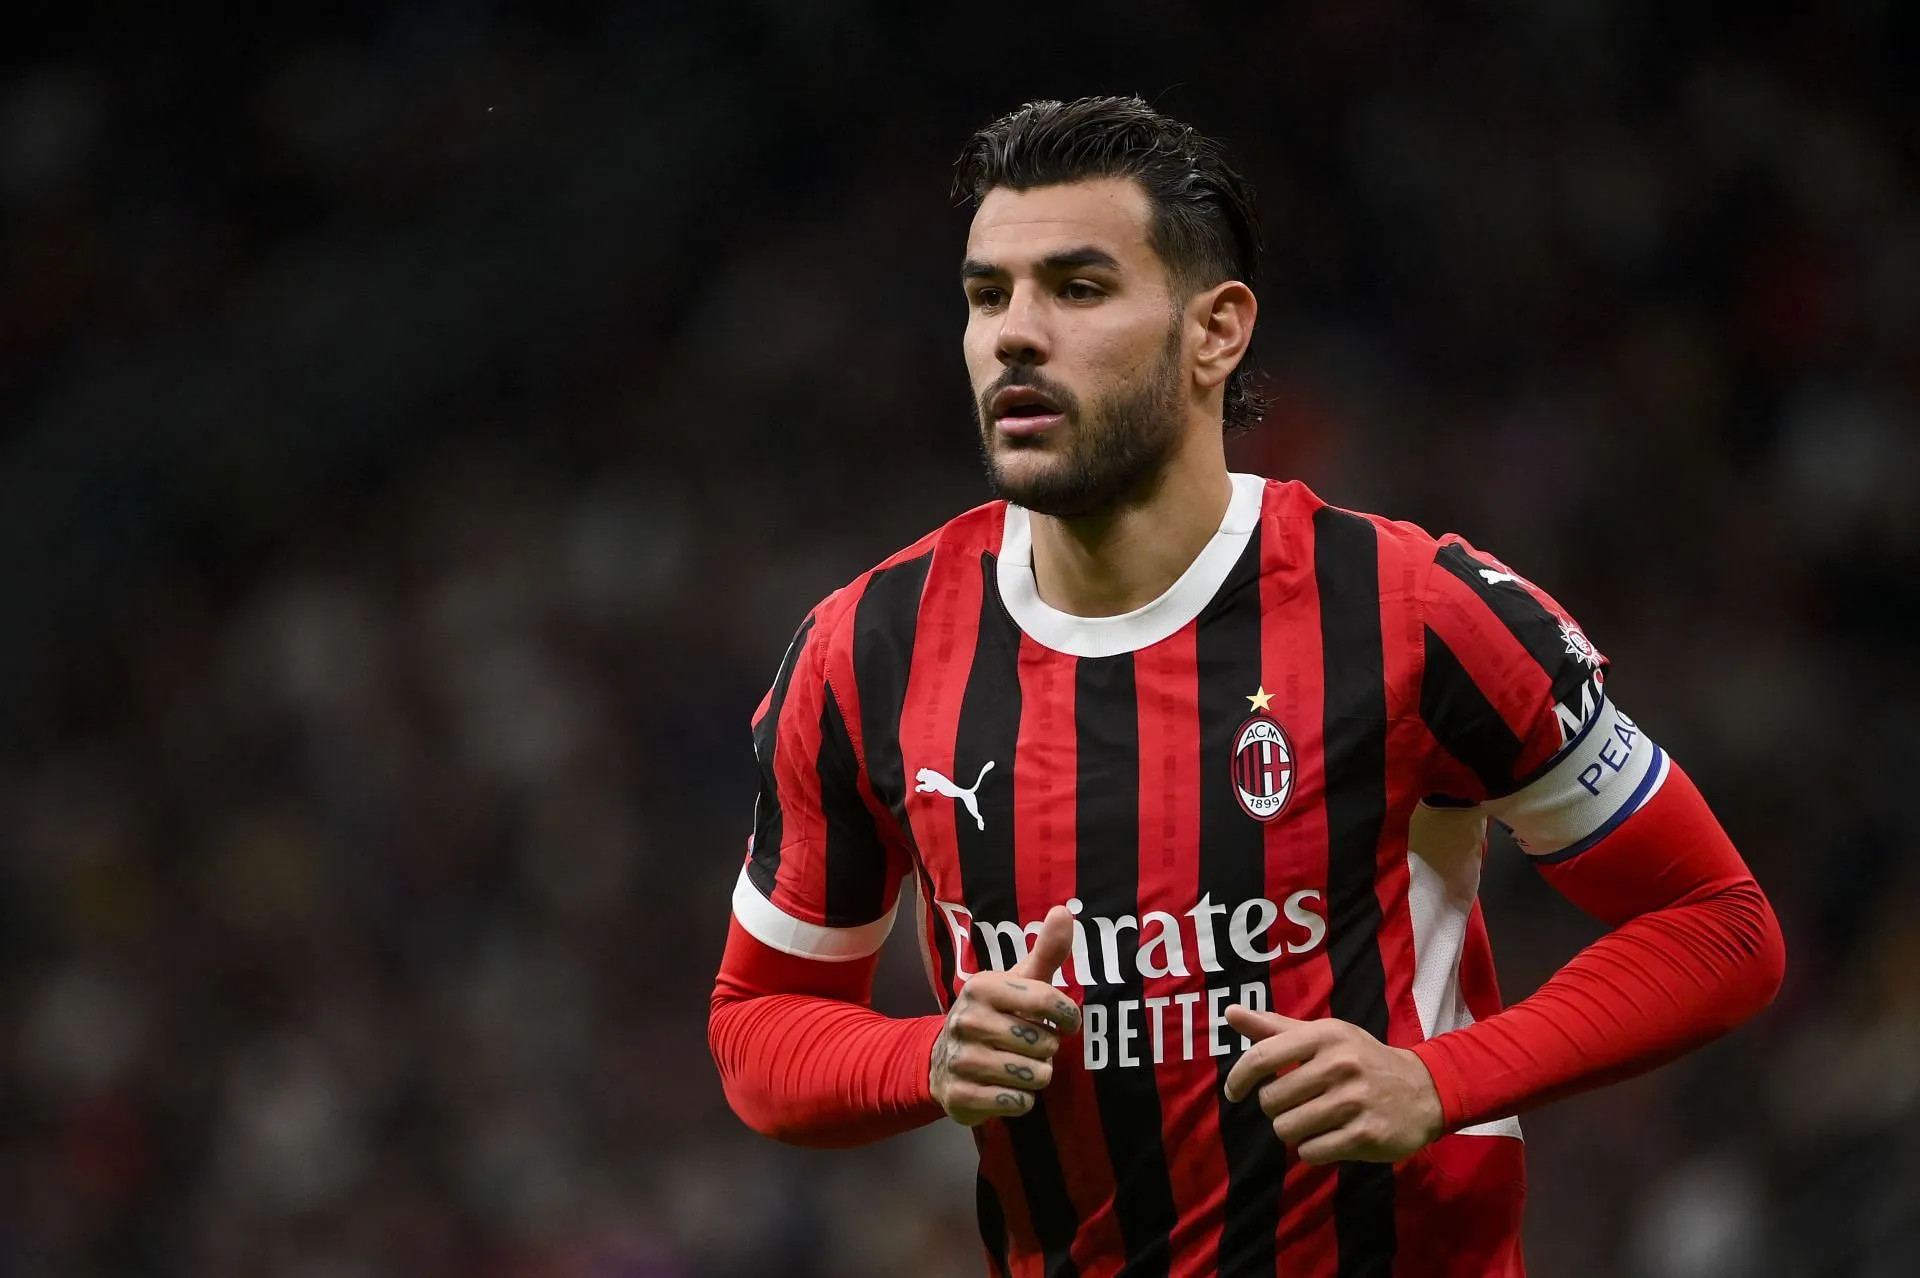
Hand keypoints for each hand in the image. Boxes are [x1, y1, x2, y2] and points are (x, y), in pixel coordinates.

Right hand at [929, 905, 1080, 1125]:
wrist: (943, 1060)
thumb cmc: (996, 1015)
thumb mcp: (1019, 983)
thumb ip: (1046, 951)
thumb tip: (1064, 911)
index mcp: (983, 987)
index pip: (1046, 1000)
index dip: (1067, 1016)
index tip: (1065, 1022)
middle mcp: (967, 1020)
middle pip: (1044, 1043)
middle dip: (1047, 1049)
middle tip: (1031, 1045)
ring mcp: (961, 1059)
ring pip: (1034, 1075)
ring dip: (1037, 1075)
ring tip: (1021, 1065)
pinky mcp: (960, 1096)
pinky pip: (1017, 1102)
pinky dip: (1021, 1099)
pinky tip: (1008, 1088)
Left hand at [1221, 1005, 1443, 1163]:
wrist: (1423, 1091)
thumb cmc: (1360, 1059)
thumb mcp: (1323, 1036)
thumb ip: (1274, 1028)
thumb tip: (1230, 1013)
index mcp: (1324, 1035)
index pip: (1262, 1057)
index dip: (1239, 1078)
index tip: (1234, 1092)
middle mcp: (1339, 1064)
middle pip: (1271, 1100)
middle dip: (1275, 1107)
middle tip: (1296, 1103)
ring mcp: (1354, 1101)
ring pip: (1287, 1129)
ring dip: (1293, 1130)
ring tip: (1313, 1119)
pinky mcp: (1365, 1135)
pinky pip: (1311, 1152)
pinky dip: (1313, 1149)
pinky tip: (1330, 1136)